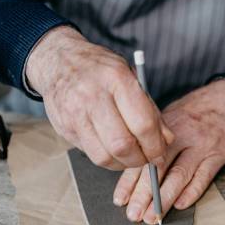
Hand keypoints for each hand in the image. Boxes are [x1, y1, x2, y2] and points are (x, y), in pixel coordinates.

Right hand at [26, 26, 173, 169]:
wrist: (58, 61)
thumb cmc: (100, 70)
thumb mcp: (130, 77)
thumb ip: (150, 109)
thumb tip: (166, 140)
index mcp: (117, 79)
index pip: (143, 124)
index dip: (155, 146)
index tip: (160, 153)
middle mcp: (93, 96)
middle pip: (122, 145)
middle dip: (140, 159)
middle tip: (147, 158)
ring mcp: (75, 113)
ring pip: (105, 156)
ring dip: (123, 163)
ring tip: (131, 156)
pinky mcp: (64, 128)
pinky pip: (91, 154)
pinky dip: (108, 159)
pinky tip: (114, 151)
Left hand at [113, 79, 224, 223]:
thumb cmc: (193, 113)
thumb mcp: (168, 120)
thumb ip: (151, 143)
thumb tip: (131, 175)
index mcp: (162, 130)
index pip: (142, 158)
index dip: (129, 181)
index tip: (120, 200)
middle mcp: (180, 137)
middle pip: (158, 169)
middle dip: (143, 195)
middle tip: (134, 214)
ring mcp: (200, 147)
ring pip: (179, 175)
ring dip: (164, 199)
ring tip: (153, 216)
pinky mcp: (217, 155)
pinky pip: (203, 177)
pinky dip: (192, 192)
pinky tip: (180, 205)